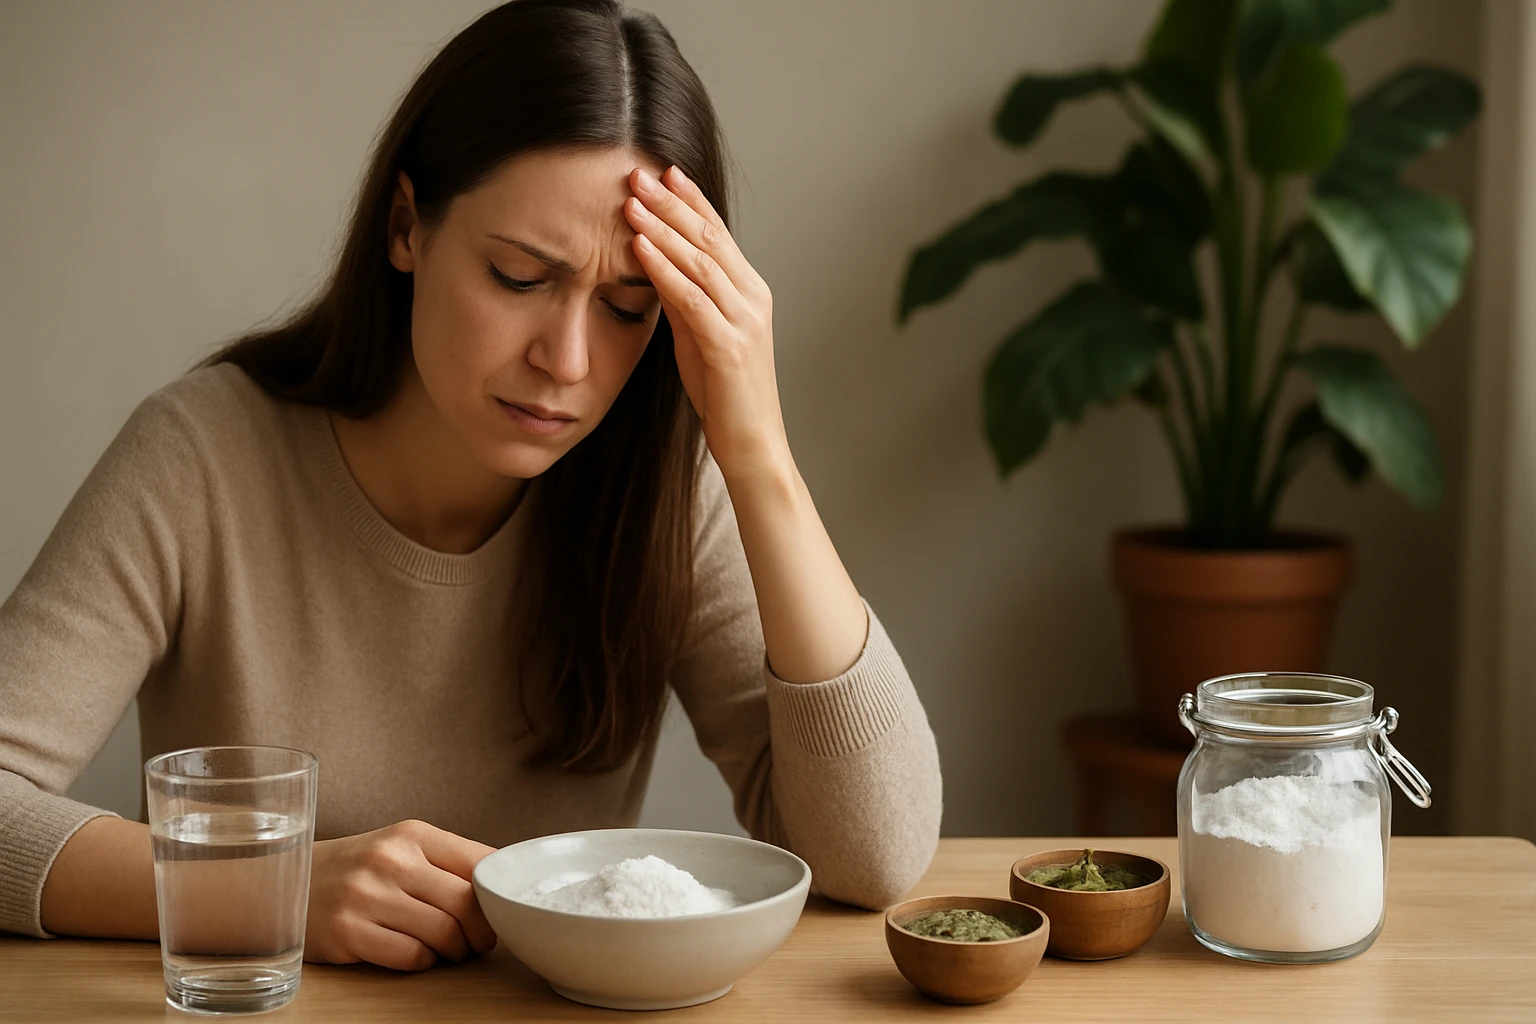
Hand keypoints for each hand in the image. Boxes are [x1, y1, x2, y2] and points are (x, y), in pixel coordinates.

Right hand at [304, 819, 498, 970]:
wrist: (283, 883)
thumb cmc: (357, 870)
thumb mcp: (400, 848)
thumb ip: (446, 863)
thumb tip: (502, 889)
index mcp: (412, 834)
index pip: (480, 862)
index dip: (498, 894)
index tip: (499, 910)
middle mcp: (390, 860)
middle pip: (467, 903)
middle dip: (483, 931)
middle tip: (479, 941)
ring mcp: (366, 896)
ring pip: (443, 934)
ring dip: (456, 950)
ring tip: (450, 949)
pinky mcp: (348, 933)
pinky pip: (411, 957)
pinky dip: (424, 962)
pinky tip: (418, 955)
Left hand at [625, 165, 789, 481]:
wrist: (753, 445)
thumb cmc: (724, 395)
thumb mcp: (697, 337)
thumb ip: (682, 300)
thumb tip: (653, 262)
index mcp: (749, 293)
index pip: (718, 234)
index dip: (689, 200)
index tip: (662, 171)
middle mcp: (753, 299)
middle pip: (710, 237)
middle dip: (671, 203)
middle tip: (637, 172)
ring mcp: (745, 321)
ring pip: (702, 261)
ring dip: (663, 228)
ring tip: (631, 201)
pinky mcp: (731, 346)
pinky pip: (693, 298)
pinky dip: (665, 269)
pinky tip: (640, 248)